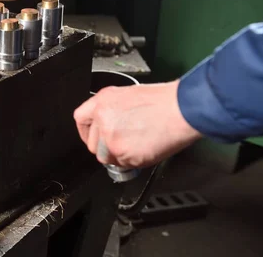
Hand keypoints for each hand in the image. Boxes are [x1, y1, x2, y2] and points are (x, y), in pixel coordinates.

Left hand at [73, 80, 201, 167]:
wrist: (182, 109)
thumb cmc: (163, 101)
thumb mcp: (127, 96)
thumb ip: (111, 111)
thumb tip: (106, 126)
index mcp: (102, 101)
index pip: (80, 118)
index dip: (85, 131)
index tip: (91, 136)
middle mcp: (102, 119)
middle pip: (91, 143)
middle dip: (104, 147)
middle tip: (122, 143)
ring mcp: (111, 138)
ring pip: (105, 157)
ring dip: (118, 156)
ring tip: (136, 144)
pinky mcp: (124, 153)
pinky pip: (122, 165)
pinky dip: (132, 162)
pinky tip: (144, 148)